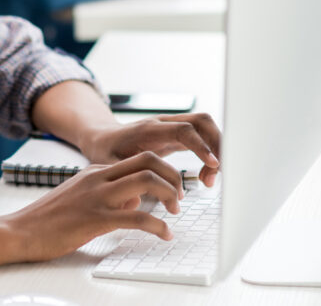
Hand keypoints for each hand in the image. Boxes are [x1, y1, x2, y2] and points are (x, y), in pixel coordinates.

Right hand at [3, 152, 183, 261]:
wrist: (20, 231)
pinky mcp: (95, 219)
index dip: (164, 170)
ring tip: (176, 211)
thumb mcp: (82, 197)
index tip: (174, 187)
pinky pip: (136, 217)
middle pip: (148, 160)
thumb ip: (109, 194)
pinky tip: (164, 234)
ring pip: (146, 181)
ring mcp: (97, 197)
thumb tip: (135, 201)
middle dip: (173, 175)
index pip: (139, 158)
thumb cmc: (49, 218)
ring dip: (169, 194)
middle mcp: (99, 178)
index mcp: (96, 171)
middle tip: (181, 195)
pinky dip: (157, 225)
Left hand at [80, 113, 220, 187]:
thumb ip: (124, 177)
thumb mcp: (108, 165)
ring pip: (205, 127)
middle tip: (216, 174)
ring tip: (209, 179)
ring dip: (216, 150)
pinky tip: (204, 175)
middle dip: (217, 145)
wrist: (103, 138)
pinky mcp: (177, 134)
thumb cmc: (105, 152)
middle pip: (202, 121)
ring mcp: (172, 126)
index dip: (201, 146)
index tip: (213, 164)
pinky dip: (209, 153)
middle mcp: (164, 123)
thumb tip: (138, 198)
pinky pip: (201, 137)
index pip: (183, 130)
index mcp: (149, 129)